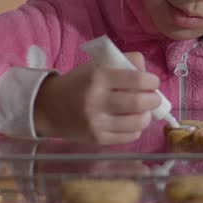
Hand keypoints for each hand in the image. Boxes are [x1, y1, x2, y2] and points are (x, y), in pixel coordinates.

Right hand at [33, 52, 163, 145]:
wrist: (48, 108)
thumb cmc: (77, 84)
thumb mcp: (95, 66)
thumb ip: (122, 63)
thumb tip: (147, 73)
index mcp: (97, 77)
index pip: (135, 78)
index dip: (151, 81)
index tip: (153, 82)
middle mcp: (96, 100)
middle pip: (138, 102)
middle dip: (153, 100)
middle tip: (154, 98)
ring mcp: (96, 122)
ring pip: (136, 122)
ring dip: (146, 116)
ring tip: (144, 112)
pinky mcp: (97, 139)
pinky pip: (128, 136)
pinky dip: (135, 129)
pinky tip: (130, 123)